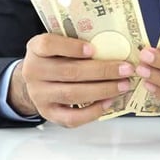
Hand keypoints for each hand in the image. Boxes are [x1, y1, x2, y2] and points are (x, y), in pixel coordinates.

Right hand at [7, 33, 133, 127]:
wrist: (38, 80)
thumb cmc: (56, 58)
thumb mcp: (60, 43)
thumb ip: (79, 42)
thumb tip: (115, 46)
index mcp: (36, 49)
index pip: (48, 44)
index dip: (71, 47)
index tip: (93, 49)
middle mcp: (33, 72)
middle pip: (69, 72)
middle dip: (102, 71)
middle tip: (125, 69)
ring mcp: (39, 95)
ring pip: (73, 94)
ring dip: (103, 90)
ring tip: (123, 85)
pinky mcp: (48, 113)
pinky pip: (72, 117)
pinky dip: (93, 111)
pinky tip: (109, 101)